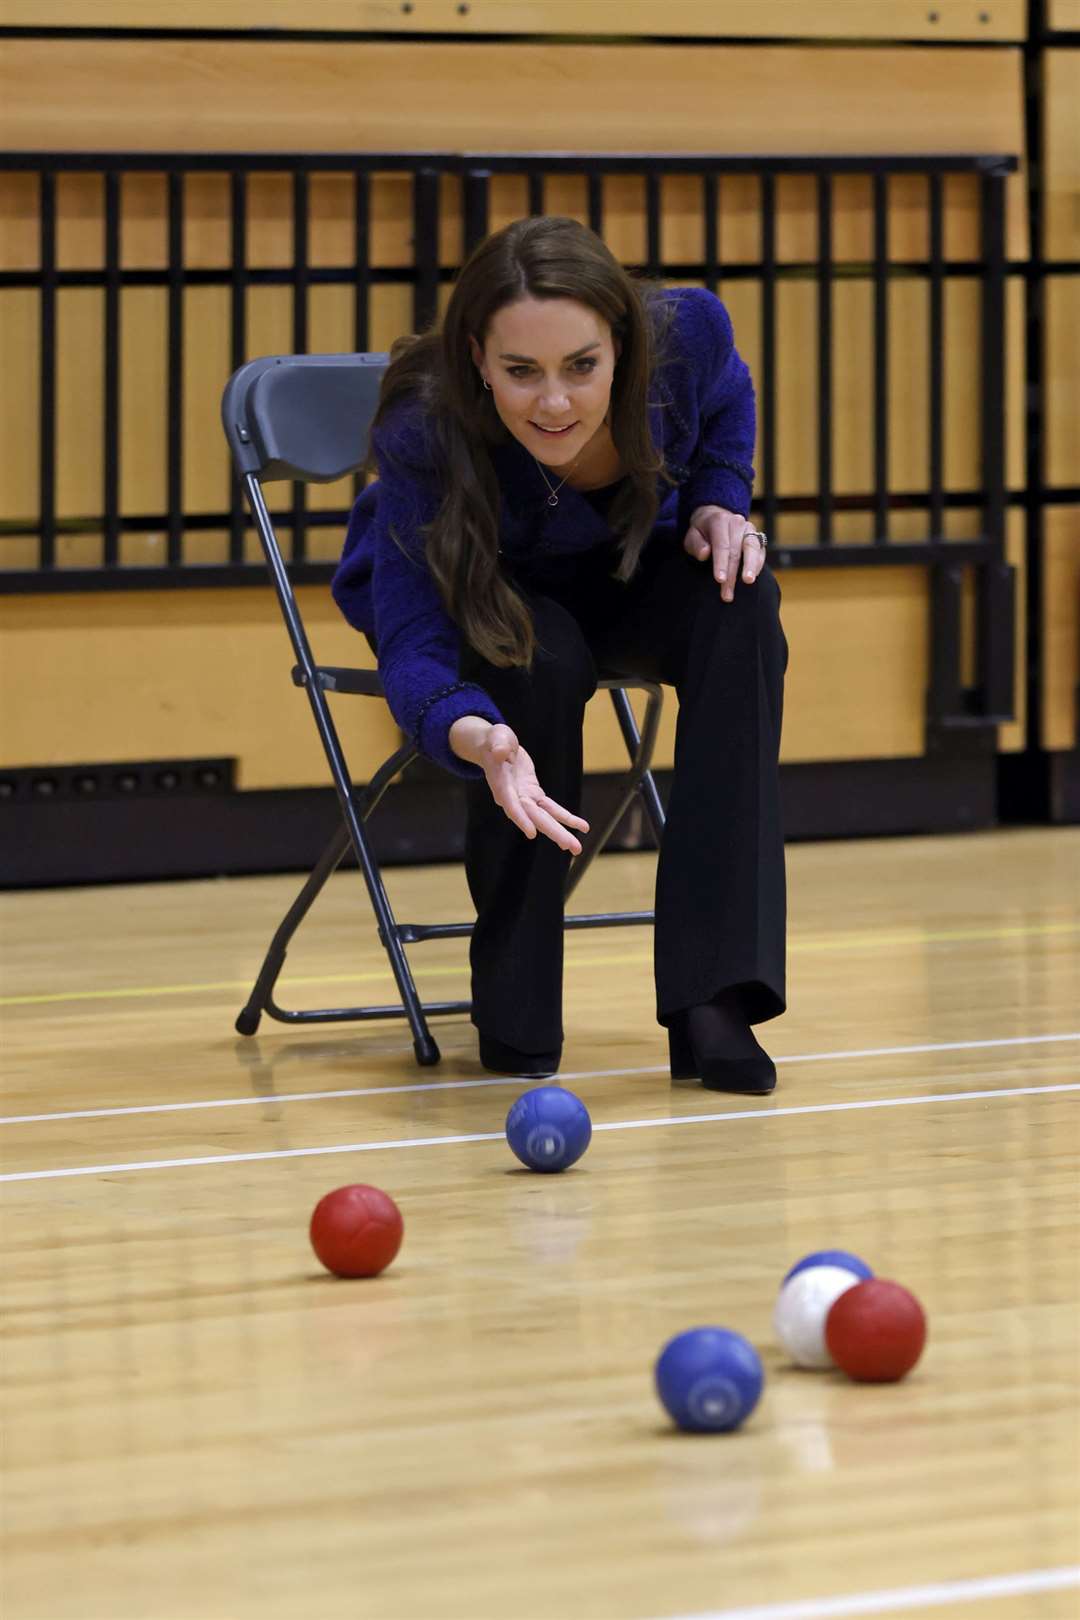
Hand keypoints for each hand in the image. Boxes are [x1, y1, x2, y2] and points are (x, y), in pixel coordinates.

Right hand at [449, 717, 589, 853]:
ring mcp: (525, 798)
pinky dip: (566, 818)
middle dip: (553, 832)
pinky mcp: (534, 795)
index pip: (511, 804)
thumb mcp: (496, 737)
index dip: (521, 818)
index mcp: (502, 785)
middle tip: (570, 846)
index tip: (531, 833)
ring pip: (544, 818)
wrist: (495, 747)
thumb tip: (500, 752)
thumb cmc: (494, 741)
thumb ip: (498, 745)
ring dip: (561, 833)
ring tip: (576, 848)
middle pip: (534, 818)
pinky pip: (551, 809)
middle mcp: (513, 797)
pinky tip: (581, 827)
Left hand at [683, 505, 766, 602]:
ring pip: (753, 548)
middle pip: (736, 551)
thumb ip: (696, 544)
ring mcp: (749, 529)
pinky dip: (757, 564)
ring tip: (749, 582)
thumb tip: (705, 553)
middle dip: (732, 574)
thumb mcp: (692, 535)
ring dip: (750, 567)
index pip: (721, 545)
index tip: (720, 580)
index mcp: (719, 521)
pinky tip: (753, 577)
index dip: (721, 564)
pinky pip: (760, 551)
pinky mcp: (757, 537)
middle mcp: (736, 523)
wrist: (715, 518)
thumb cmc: (701, 532)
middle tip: (727, 594)